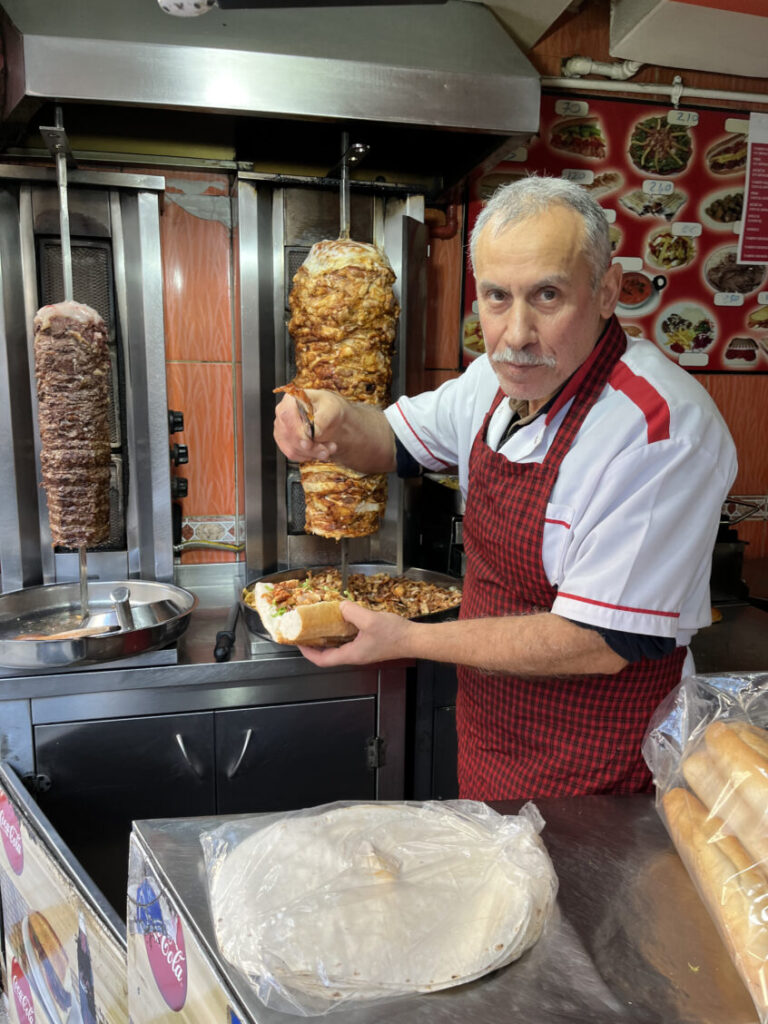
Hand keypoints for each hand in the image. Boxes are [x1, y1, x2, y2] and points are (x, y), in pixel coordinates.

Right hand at [273, 389, 341, 462]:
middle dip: (310, 447)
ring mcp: (281, 428)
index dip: (297, 432)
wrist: (330, 416)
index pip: (287, 416)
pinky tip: (318, 451)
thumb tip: (314, 432)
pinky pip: (293, 454)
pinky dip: (308, 456)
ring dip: (312, 453)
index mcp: (291, 399)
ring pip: (291, 448)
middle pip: (289, 435)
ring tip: (328, 449)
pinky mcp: (284, 441)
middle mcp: (282, 413)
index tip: (309, 443)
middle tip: (327, 449)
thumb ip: (322, 419)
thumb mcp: (331, 408)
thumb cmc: (328, 407)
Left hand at [298, 601, 413, 665]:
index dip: (308, 652)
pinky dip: (341, 630)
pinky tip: (342, 618)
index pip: (322, 660)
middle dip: (315, 642)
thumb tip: (340, 606)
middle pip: (328, 653)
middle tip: (307, 630)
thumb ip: (352, 612)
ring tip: (320, 622)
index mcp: (352, 655)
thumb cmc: (395, 635)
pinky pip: (349, 639)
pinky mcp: (369, 643)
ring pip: (339, 645)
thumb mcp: (370, 621)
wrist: (415, 639)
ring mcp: (362, 650)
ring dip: (328, 636)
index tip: (298, 642)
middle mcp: (355, 655)